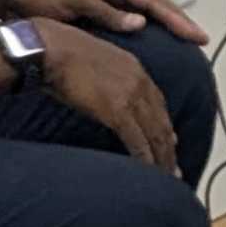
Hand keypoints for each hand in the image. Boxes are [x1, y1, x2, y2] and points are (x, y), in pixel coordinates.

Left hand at [0, 0, 209, 45]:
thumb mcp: (74, 3)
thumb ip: (107, 13)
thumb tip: (140, 23)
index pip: (152, 2)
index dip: (176, 19)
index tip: (195, 35)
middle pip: (154, 6)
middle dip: (179, 21)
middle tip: (201, 39)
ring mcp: (105, 2)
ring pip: (145, 13)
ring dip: (166, 26)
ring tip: (185, 41)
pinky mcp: (96, 14)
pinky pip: (130, 22)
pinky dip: (147, 31)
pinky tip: (152, 45)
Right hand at [33, 21, 179, 169]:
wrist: (51, 48)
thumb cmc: (61, 52)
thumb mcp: (95, 61)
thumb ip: (108, 77)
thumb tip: (106, 97)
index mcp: (135, 69)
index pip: (158, 104)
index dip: (165, 126)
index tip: (171, 143)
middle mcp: (139, 82)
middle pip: (162, 122)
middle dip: (169, 148)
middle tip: (175, 170)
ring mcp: (131, 96)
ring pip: (155, 134)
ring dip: (162, 158)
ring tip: (166, 177)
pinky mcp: (118, 111)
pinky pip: (138, 140)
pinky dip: (145, 159)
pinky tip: (149, 172)